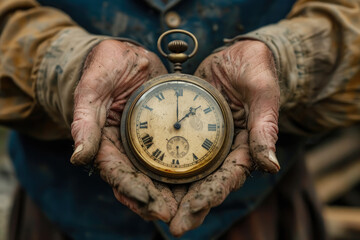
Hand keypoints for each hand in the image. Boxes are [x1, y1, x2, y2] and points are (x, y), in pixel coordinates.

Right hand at [69, 40, 176, 221]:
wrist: (128, 57)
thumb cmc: (105, 69)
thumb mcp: (93, 89)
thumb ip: (85, 121)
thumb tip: (78, 157)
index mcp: (104, 141)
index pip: (115, 171)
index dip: (129, 188)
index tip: (146, 202)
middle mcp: (125, 148)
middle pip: (138, 181)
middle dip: (153, 200)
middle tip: (172, 214)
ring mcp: (145, 143)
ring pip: (157, 175)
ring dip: (170, 194)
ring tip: (187, 208)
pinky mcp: (164, 135)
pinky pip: (174, 156)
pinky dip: (185, 172)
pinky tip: (198, 182)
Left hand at [169, 40, 279, 235]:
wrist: (236, 56)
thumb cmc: (254, 69)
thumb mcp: (261, 91)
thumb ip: (265, 125)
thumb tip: (270, 165)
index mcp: (244, 144)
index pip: (229, 176)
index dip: (211, 195)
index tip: (192, 212)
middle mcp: (224, 149)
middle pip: (207, 183)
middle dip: (190, 206)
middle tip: (173, 225)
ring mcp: (205, 142)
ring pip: (189, 174)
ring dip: (174, 195)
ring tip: (154, 211)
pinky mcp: (188, 130)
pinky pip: (174, 151)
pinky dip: (162, 168)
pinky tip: (147, 181)